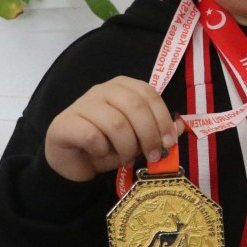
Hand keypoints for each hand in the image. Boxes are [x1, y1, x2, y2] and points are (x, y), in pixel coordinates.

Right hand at [44, 76, 184, 182]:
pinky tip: (100, 154)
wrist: (72, 160)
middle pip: (135, 106)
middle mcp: (102, 90)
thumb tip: (180, 128)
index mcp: (123, 87)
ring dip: (126, 147)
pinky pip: (92, 136)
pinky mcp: (65, 123)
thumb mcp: (137, 139)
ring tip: (126, 159)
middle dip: (149, 135)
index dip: (162, 118)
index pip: (149, 94)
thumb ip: (158, 130)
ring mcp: (82, 104)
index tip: (169, 142)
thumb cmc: (107, 145)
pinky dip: (102, 150)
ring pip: (115, 123)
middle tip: (152, 156)